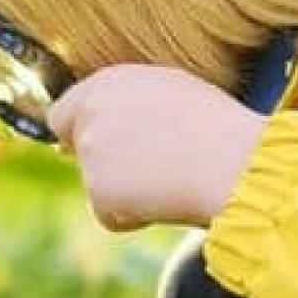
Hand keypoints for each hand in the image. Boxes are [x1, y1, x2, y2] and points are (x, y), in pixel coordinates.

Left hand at [47, 65, 263, 230]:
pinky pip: (109, 215)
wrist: (232, 160)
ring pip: (98, 185)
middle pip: (78, 149)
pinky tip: (165, 200)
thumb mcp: (170, 95)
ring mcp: (91, 151)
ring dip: (125, 192)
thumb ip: (127, 106)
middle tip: (147, 174)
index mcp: (109, 81)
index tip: (99, 149)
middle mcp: (92, 112)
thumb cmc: (216, 127)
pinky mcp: (98, 190)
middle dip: (104, 165)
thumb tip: (92, 133)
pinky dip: (132, 216)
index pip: (65, 111)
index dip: (78, 133)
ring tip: (171, 179)